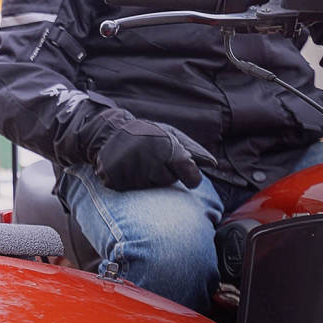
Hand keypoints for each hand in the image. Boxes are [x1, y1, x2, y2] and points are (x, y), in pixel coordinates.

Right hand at [92, 118, 216, 190]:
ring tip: (138, 163)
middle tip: (151, 159)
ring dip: (147, 178)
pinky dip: (130, 183)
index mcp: (167, 147)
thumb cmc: (146, 134)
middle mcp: (149, 159)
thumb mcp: (171, 134)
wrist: (108, 133)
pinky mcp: (114, 180)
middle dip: (164, 173)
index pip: (191, 175)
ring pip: (150, 187)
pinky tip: (127, 169)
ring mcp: (131, 171)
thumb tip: (214, 164)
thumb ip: (193, 149)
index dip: (191, 177)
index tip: (188, 175)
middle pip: (169, 181)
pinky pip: (131, 189)